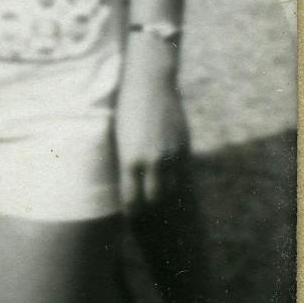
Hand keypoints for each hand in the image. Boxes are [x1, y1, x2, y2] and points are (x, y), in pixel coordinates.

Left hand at [115, 41, 189, 210]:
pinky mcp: (183, 147)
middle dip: (151, 210)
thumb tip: (127, 182)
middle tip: (150, 219)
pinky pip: (183, 173)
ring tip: (163, 206)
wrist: (149, 82)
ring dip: (167, 197)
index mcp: (129, 159)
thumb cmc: (125, 108)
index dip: (132, 213)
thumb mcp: (120, 138)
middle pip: (154, 200)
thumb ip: (127, 161)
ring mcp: (170, 155)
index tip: (130, 220)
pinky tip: (174, 185)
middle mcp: (151, 161)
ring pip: (172, 189)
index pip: (132, 200)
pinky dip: (178, 181)